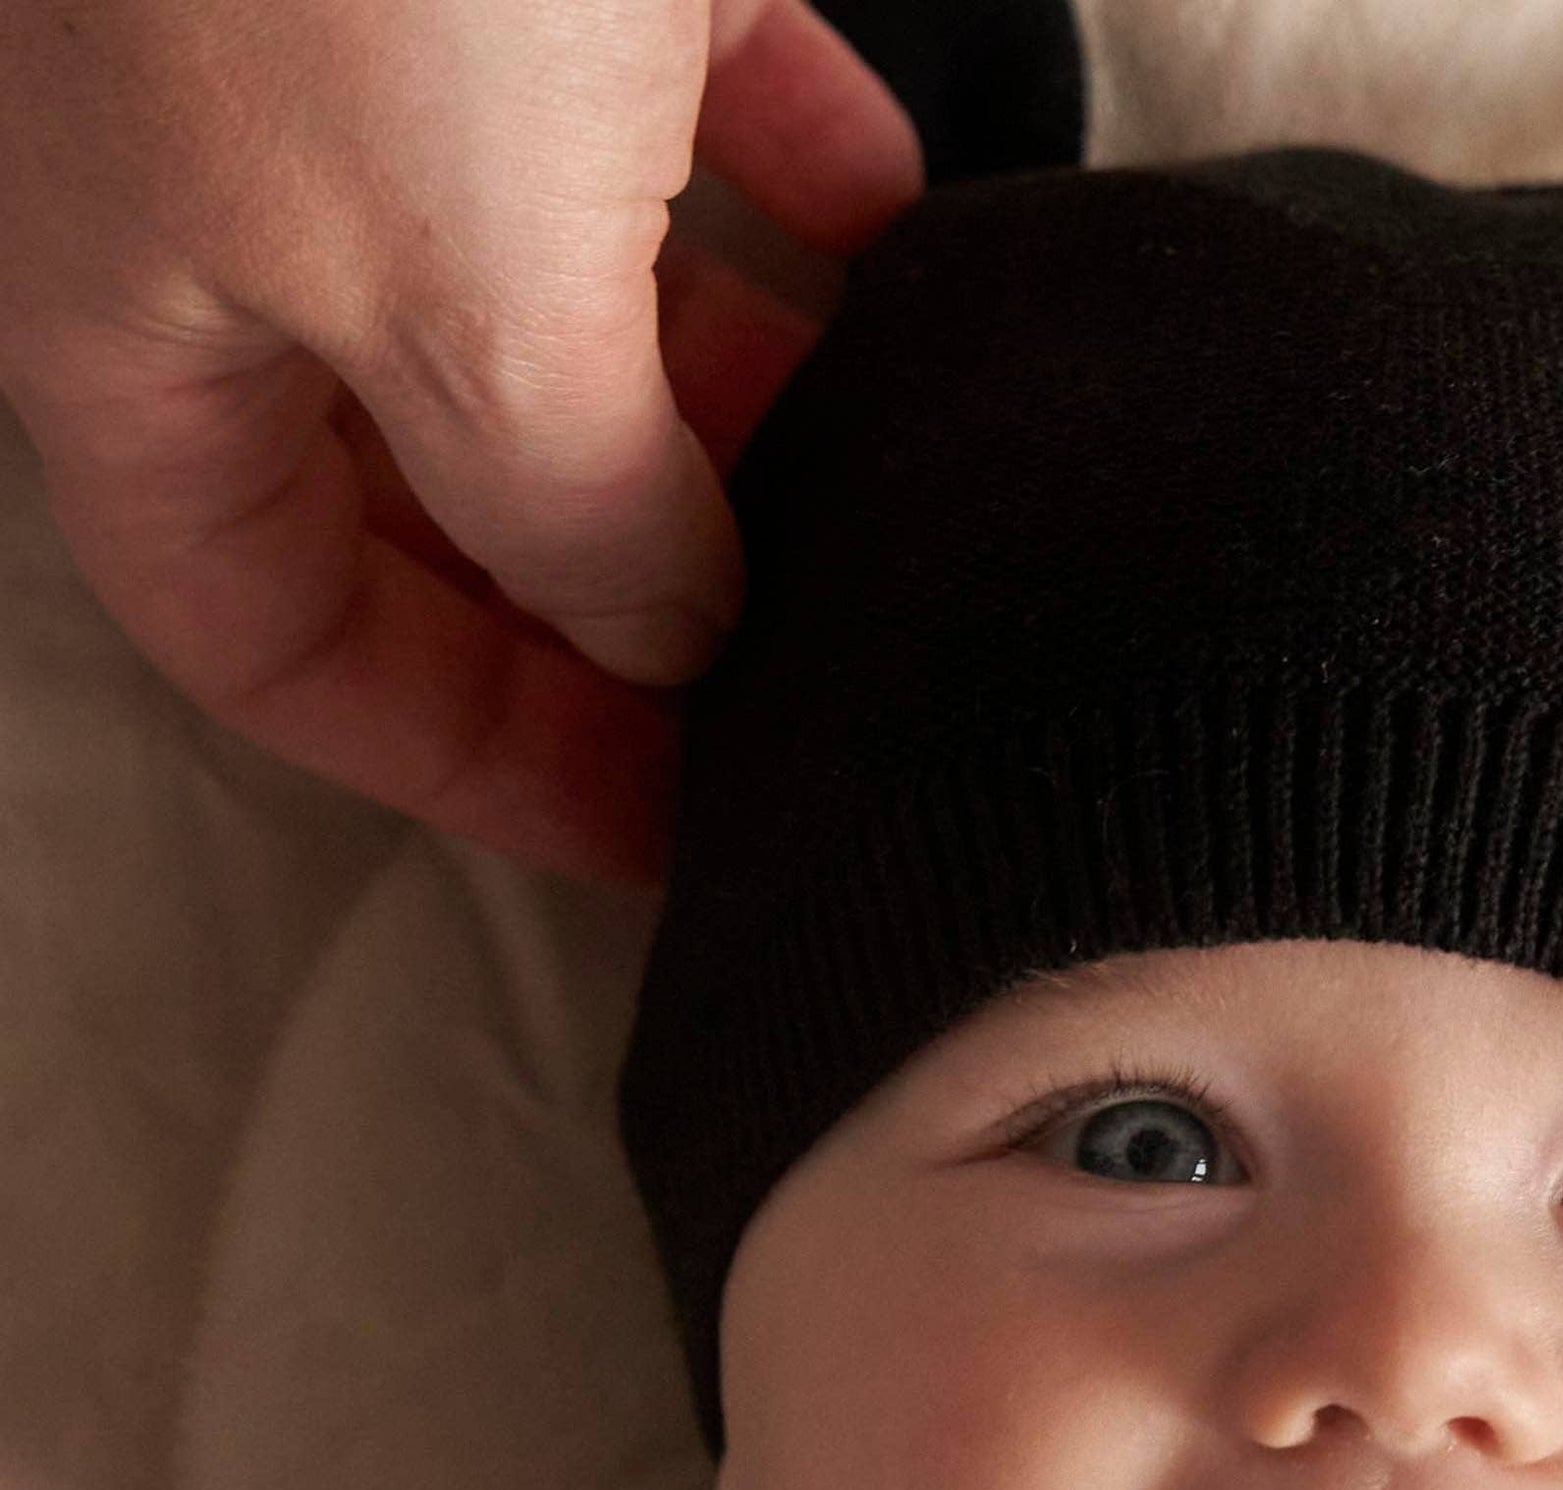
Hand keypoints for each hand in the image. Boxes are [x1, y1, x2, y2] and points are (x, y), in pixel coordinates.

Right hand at [0, 0, 919, 881]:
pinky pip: (665, 111)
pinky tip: (909, 239)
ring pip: (560, 308)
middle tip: (811, 677)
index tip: (671, 834)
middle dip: (617, 597)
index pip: (264, 633)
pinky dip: (788, 189)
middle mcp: (246, 198)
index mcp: (148, 322)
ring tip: (885, 475)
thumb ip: (575, 523)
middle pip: (427, 491)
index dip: (461, 760)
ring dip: (726, 407)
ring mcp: (379, 49)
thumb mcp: (474, 311)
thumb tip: (676, 638)